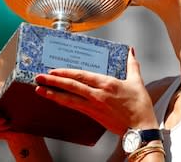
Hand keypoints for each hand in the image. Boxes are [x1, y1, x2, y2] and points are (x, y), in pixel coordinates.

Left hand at [34, 48, 157, 134]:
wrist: (140, 129)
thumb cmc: (139, 106)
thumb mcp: (137, 82)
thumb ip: (132, 65)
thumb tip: (130, 51)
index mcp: (107, 84)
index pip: (82, 76)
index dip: (66, 73)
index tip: (54, 70)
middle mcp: (98, 94)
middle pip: (72, 86)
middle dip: (53, 81)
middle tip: (39, 77)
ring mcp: (94, 106)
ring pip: (69, 98)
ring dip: (53, 93)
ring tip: (39, 89)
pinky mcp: (93, 116)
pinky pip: (74, 107)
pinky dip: (62, 102)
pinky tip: (54, 100)